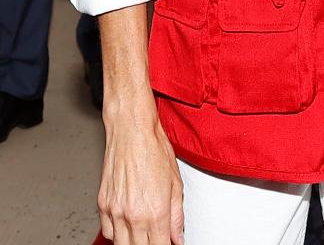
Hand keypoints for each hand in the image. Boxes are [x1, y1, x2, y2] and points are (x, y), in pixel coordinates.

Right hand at [97, 103, 183, 244]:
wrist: (131, 132)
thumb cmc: (155, 150)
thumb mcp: (176, 183)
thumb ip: (177, 215)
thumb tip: (178, 236)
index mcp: (155, 212)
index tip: (169, 244)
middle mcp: (132, 216)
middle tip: (157, 238)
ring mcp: (114, 212)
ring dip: (133, 243)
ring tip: (143, 234)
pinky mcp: (102, 206)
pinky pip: (108, 232)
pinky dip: (117, 235)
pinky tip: (128, 227)